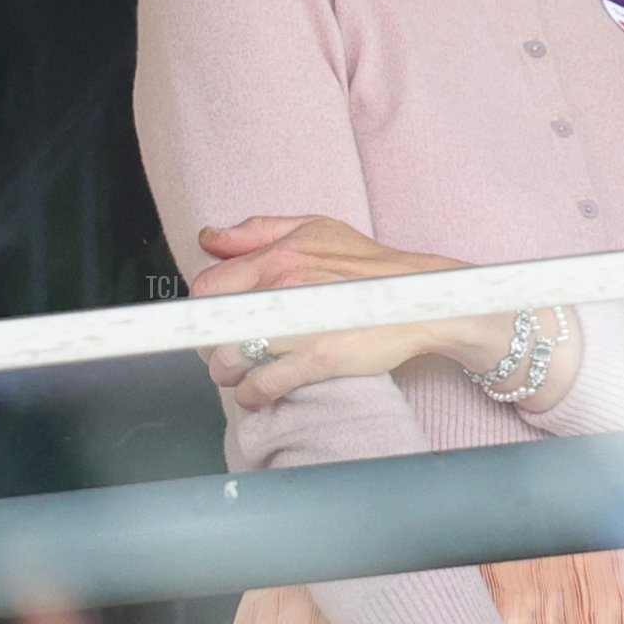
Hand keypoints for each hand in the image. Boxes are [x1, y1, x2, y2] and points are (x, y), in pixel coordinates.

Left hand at [192, 214, 465, 407]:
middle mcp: (283, 289)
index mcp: (278, 257)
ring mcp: (298, 326)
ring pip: (229, 359)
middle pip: (211, 327)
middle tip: (227, 349)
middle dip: (212, 344)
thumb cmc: (370, 266)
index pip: (207, 287)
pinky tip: (257, 393)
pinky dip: (251, 395)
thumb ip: (257, 231)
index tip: (212, 321)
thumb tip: (209, 238)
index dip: (203, 310)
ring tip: (240, 374)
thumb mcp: (315, 229)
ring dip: (227, 373)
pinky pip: (262, 385)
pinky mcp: (317, 359)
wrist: (421, 299)